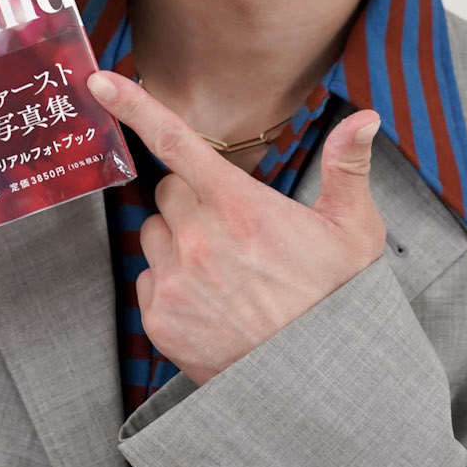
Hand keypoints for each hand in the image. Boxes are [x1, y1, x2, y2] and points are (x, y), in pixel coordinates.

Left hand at [85, 71, 385, 383]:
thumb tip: (366, 117)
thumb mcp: (354, 233)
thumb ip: (347, 168)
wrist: (316, 385)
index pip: (175, 142)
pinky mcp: (160, 319)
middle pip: (168, 192)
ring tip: (228, 274)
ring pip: (156, 235)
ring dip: (180, 243)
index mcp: (240, 206)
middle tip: (235, 232)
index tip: (100, 81)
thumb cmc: (336, 304)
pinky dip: (172, 286)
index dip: (133, 106)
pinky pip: (149, 281)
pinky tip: (213, 304)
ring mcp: (175, 281)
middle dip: (194, 201)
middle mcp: (199, 239)